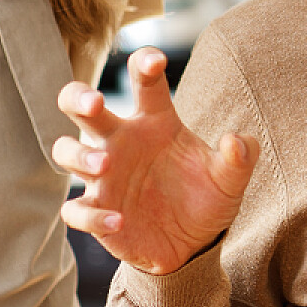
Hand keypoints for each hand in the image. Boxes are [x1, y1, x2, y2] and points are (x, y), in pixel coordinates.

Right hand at [56, 47, 256, 275]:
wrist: (193, 246)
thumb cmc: (206, 198)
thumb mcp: (229, 180)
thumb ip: (240, 158)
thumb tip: (237, 140)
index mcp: (155, 122)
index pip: (144, 83)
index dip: (144, 64)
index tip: (156, 61)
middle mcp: (122, 142)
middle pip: (81, 105)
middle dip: (79, 97)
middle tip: (95, 103)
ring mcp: (104, 176)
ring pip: (66, 152)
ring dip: (80, 155)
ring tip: (105, 165)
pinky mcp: (96, 211)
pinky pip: (77, 209)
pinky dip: (92, 214)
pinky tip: (118, 220)